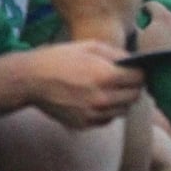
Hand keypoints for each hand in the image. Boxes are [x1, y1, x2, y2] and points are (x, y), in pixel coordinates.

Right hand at [20, 41, 144, 127]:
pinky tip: (98, 99)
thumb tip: (135, 61)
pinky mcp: (85, 124)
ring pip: (124, 110)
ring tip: (110, 88)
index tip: (136, 70)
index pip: (140, 78)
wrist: (31, 80)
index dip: (140, 72)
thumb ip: (117, 54)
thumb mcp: (90, 46)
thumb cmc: (60, 58)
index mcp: (105, 76)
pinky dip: (109, 110)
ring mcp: (93, 114)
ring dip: (122, 99)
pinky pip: (108, 119)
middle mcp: (102, 98)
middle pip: (135, 96)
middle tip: (126, 79)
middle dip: (134, 86)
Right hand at [135, 0, 170, 54]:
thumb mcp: (138, 43)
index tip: (144, 14)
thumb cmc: (154, 58)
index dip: (146, 9)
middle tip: (156, 35)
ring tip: (168, 47)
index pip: (153, 5)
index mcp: (164, 17)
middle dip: (162, 24)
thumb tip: (135, 25)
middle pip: (169, 18)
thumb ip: (136, 30)